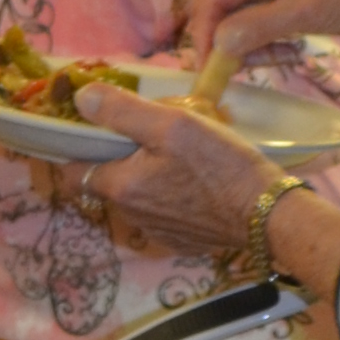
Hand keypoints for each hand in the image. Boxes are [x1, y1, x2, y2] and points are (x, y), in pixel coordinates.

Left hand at [75, 83, 276, 258]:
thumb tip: (81, 98)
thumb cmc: (220, 164)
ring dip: (146, 177)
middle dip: (120, 158)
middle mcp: (130, 216)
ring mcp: (156, 232)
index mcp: (120, 187)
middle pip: (108, 182)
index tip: (89, 131)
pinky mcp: (181, 241)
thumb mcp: (173, 124)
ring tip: (178, 155)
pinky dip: (170, 198)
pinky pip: (163, 214)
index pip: (72, 173)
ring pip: (137, 198)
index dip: (74, 151)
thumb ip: (122, 110)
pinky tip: (195, 182)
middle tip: (149, 134)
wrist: (267, 214)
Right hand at [171, 0, 339, 59]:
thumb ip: (258, 26)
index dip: (204, 33)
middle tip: (234, 73)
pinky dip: (266, 42)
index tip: (206, 68)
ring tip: (279, 59)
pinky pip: (259, 22)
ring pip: (240, 19)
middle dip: (227, 42)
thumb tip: (217, 44)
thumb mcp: (305, 12)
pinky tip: (287, 52)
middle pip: (223, 9)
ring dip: (250, 46)